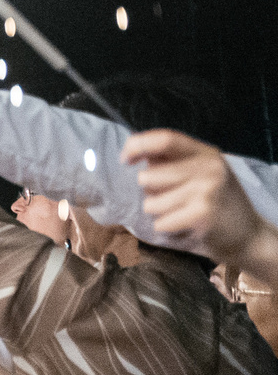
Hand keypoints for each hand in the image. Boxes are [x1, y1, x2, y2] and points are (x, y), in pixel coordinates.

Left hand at [124, 128, 266, 264]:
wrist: (249, 235)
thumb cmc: (216, 202)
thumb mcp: (202, 172)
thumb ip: (172, 160)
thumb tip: (134, 151)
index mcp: (206, 153)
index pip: (164, 139)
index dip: (138, 145)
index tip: (125, 160)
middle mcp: (209, 167)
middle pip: (148, 176)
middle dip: (149, 192)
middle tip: (172, 199)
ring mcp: (207, 190)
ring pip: (151, 202)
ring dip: (159, 212)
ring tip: (182, 212)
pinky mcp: (202, 214)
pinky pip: (161, 222)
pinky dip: (167, 228)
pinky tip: (186, 226)